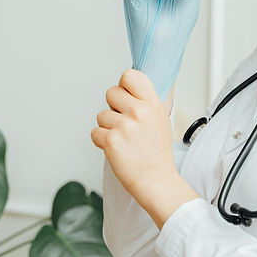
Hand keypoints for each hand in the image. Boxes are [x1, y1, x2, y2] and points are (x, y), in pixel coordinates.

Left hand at [91, 68, 176, 194]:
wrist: (156, 180)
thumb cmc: (157, 153)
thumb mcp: (161, 120)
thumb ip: (146, 102)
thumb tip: (130, 89)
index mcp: (153, 104)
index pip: (130, 76)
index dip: (124, 85)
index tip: (127, 96)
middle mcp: (139, 112)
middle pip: (111, 92)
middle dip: (113, 107)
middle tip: (125, 123)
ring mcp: (124, 126)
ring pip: (101, 115)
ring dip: (108, 127)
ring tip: (124, 140)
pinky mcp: (111, 141)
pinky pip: (95, 132)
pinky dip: (102, 141)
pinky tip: (117, 148)